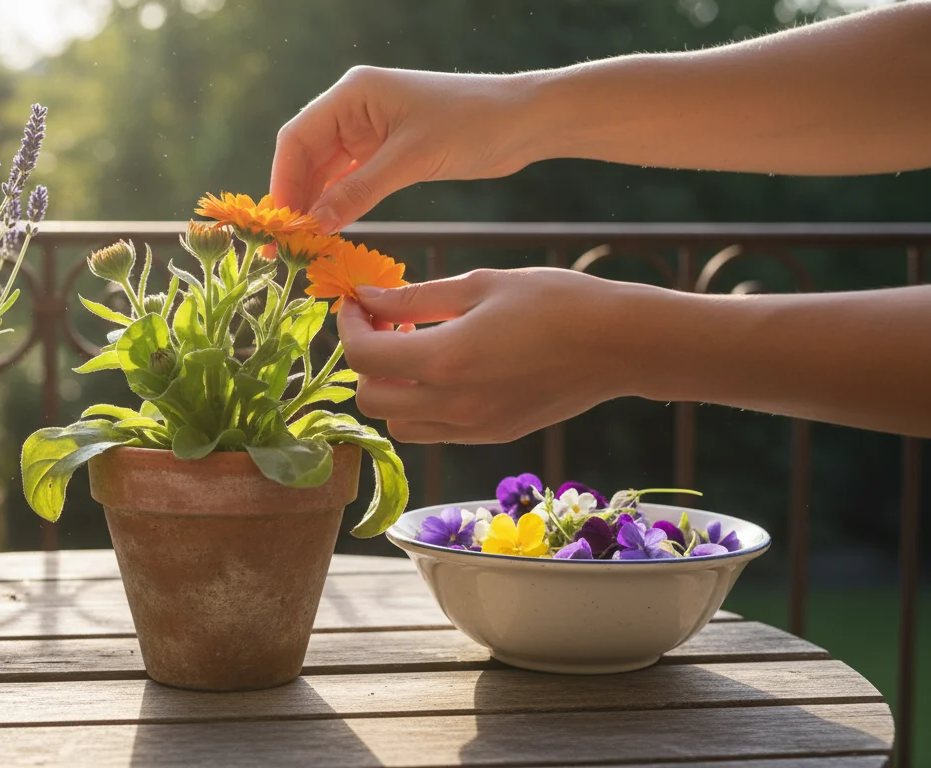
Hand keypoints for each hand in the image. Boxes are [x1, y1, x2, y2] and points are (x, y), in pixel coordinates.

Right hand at [270, 67, 538, 233]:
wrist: (523, 120)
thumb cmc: (471, 124)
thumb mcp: (411, 160)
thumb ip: (358, 191)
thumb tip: (314, 225)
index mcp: (353, 93)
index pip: (297, 137)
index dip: (283, 181)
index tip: (280, 223)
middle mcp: (354, 107)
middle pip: (306, 155)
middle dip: (296, 197)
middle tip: (288, 243)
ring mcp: (369, 129)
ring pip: (326, 171)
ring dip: (316, 204)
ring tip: (307, 243)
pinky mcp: (387, 150)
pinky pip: (351, 179)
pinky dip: (340, 203)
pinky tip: (332, 229)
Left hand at [338, 268, 636, 443]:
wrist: (620, 344)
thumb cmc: (556, 301)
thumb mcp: (480, 285)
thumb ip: (415, 297)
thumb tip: (366, 297)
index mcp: (448, 360)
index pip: (364, 357)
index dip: (349, 327)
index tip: (357, 302)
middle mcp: (454, 404)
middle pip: (371, 400)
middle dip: (365, 360)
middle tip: (386, 323)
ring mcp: (473, 427)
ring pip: (398, 424)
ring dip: (391, 388)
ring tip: (415, 349)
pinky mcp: (491, 436)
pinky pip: (433, 431)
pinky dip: (419, 405)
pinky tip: (443, 368)